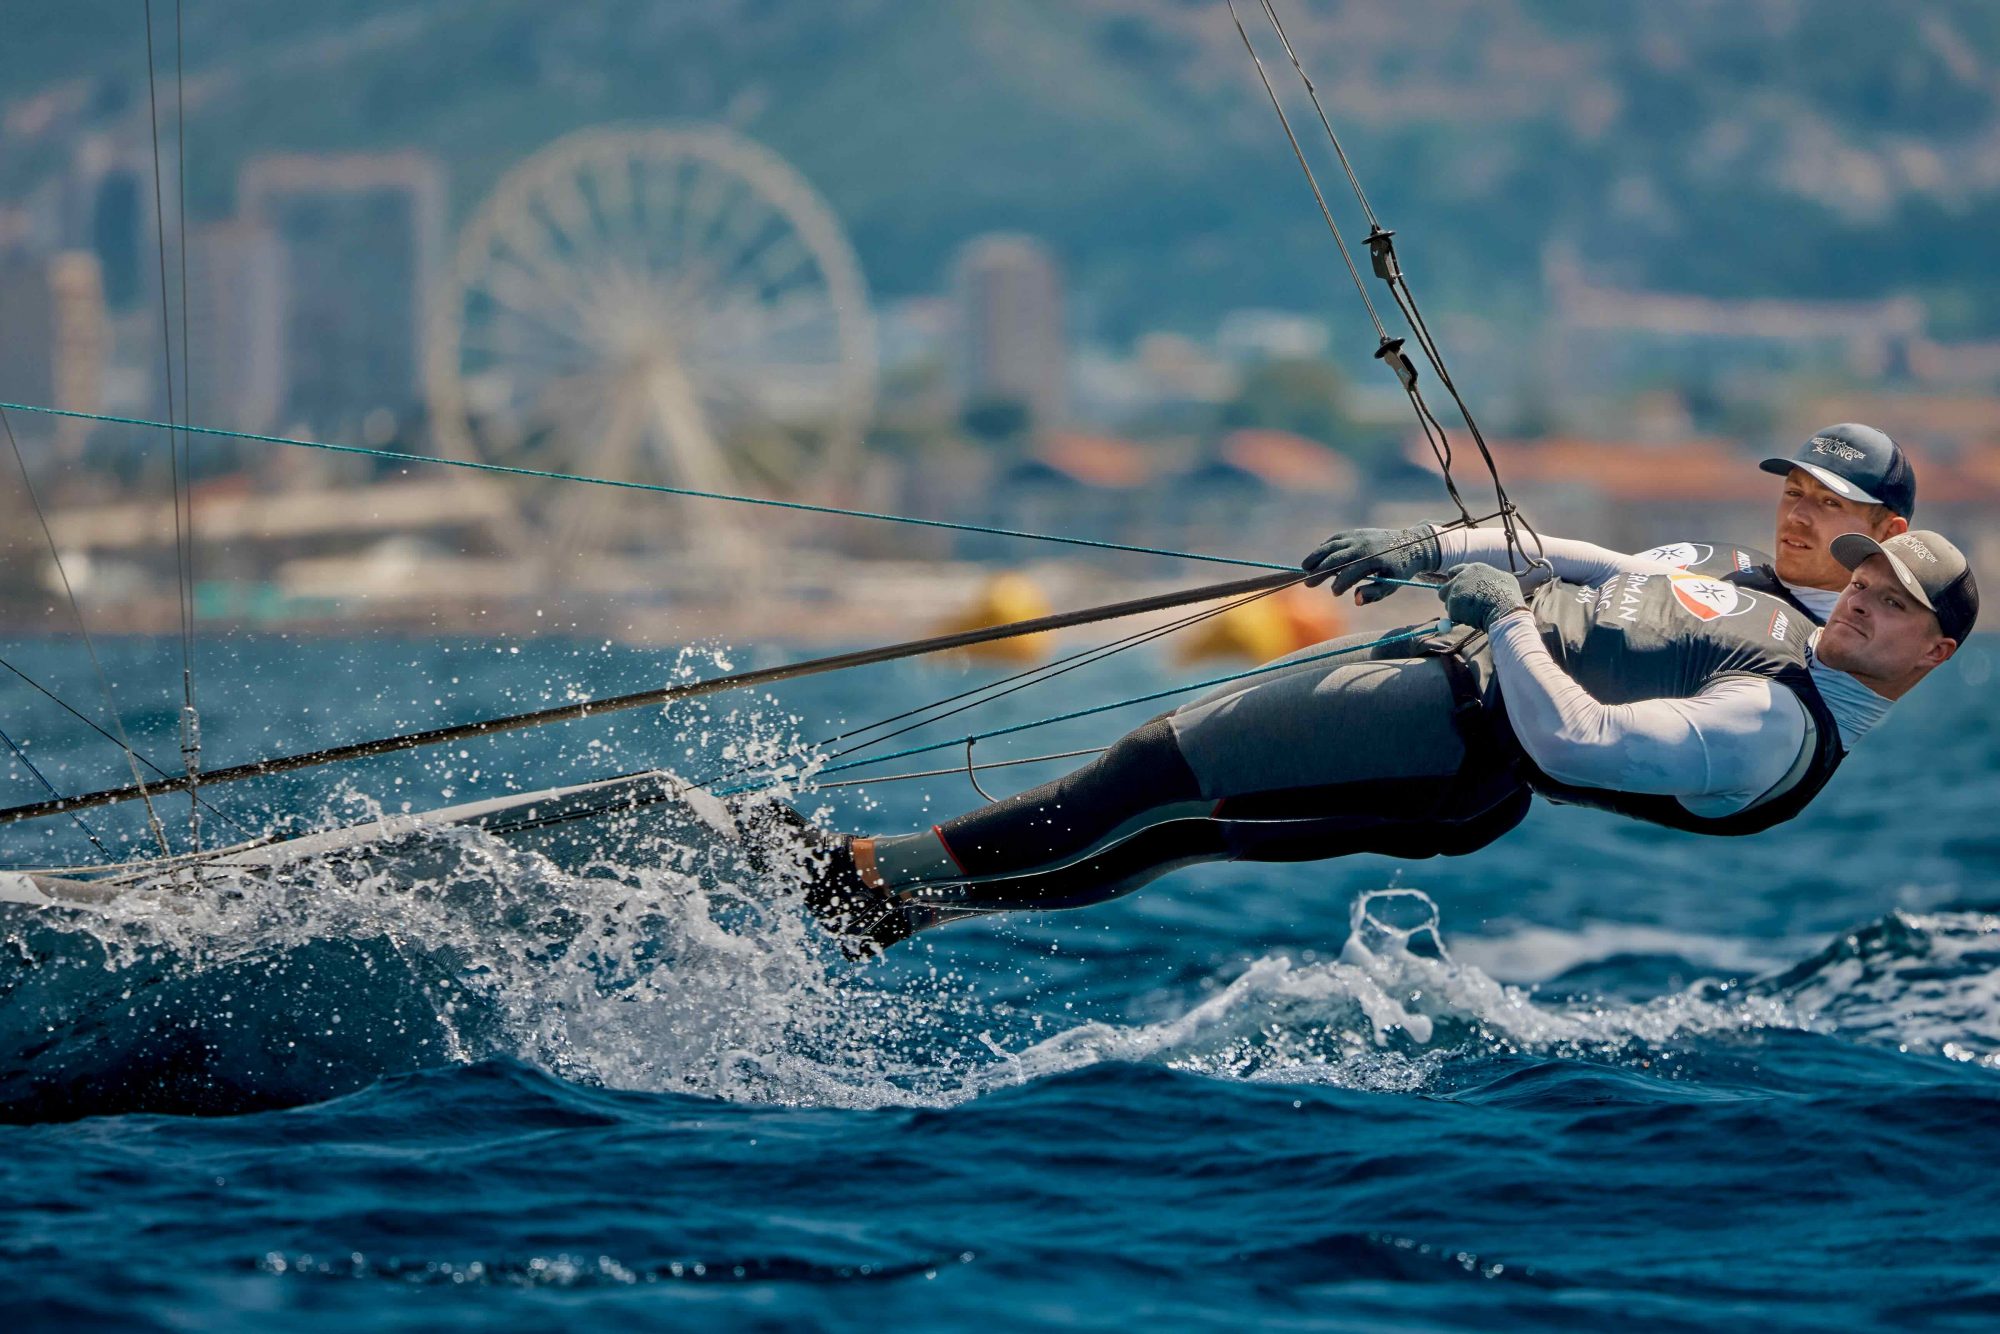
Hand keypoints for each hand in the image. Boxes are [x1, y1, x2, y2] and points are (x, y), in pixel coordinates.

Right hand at [1299, 525, 1439, 594]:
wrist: (1411, 544)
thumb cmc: (1399, 570)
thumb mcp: (1392, 584)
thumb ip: (1374, 593)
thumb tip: (1356, 600)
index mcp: (1374, 560)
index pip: (1351, 572)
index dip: (1340, 584)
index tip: (1334, 593)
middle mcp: (1363, 546)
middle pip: (1336, 558)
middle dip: (1320, 571)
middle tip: (1307, 583)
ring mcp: (1357, 537)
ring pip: (1332, 546)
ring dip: (1316, 556)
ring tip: (1303, 568)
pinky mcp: (1354, 532)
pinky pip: (1335, 540)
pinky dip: (1324, 548)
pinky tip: (1315, 558)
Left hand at [1437, 563, 1526, 630]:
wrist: (1505, 610)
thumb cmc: (1509, 596)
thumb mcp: (1503, 579)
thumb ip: (1490, 577)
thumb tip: (1487, 581)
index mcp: (1474, 569)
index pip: (1454, 572)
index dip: (1454, 581)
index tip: (1456, 589)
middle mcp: (1461, 577)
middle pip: (1445, 588)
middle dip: (1450, 597)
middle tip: (1460, 606)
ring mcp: (1456, 590)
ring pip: (1447, 602)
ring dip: (1455, 609)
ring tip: (1471, 614)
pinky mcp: (1453, 605)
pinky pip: (1453, 615)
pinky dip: (1460, 619)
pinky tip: (1474, 619)